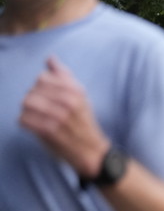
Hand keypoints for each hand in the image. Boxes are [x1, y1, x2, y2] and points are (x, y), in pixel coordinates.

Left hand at [19, 56, 108, 177]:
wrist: (93, 152)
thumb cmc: (83, 123)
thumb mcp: (80, 97)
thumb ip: (64, 76)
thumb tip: (50, 58)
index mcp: (76, 91)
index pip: (42, 78)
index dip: (41, 87)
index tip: (48, 98)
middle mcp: (69, 101)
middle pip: (32, 90)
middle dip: (33, 100)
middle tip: (42, 111)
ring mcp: (59, 116)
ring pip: (26, 103)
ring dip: (27, 111)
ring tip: (36, 118)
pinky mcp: (50, 131)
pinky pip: (23, 119)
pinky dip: (26, 123)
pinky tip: (35, 127)